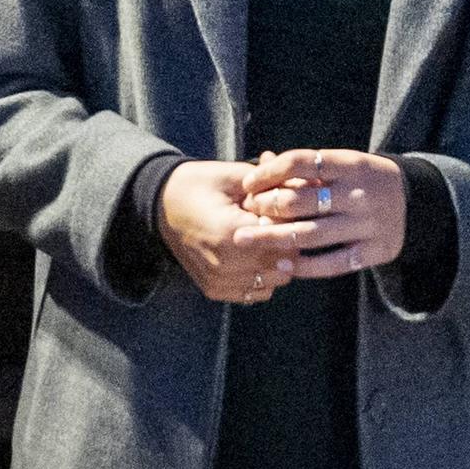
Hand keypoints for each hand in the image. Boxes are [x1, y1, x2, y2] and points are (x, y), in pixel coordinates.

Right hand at [162, 159, 309, 301]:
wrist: (159, 205)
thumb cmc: (198, 185)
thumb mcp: (232, 176)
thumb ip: (271, 185)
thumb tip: (310, 185)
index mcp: (230, 234)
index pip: (285, 239)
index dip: (293, 222)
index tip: (288, 208)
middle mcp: (224, 265)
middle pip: (284, 263)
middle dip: (288, 242)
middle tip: (279, 222)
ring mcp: (218, 281)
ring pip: (275, 281)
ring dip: (278, 261)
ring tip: (265, 238)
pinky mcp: (214, 290)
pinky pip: (256, 292)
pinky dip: (263, 276)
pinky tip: (255, 254)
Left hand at [239, 147, 407, 277]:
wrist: (416, 203)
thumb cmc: (365, 181)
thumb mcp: (344, 164)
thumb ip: (307, 166)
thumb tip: (263, 159)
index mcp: (352, 164)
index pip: (301, 162)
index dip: (269, 172)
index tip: (248, 183)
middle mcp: (360, 194)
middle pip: (300, 201)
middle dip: (265, 206)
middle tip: (247, 212)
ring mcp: (368, 225)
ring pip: (310, 235)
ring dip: (271, 238)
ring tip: (244, 240)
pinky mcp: (374, 251)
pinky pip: (332, 263)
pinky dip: (304, 265)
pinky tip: (281, 263)